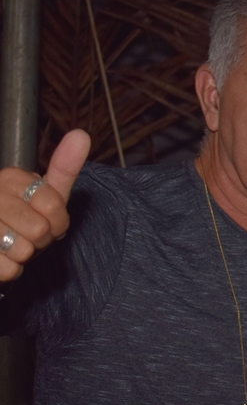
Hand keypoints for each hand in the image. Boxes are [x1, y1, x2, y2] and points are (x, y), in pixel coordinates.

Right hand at [0, 129, 89, 281]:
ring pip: (23, 250)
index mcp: (9, 177)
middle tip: (29, 235)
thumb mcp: (46, 193)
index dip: (58, 222)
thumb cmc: (21, 219)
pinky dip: (11, 270)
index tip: (46, 219)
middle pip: (40, 229)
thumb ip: (63, 168)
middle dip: (42, 240)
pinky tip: (2, 258)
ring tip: (14, 245)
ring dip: (25, 255)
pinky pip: (9, 269)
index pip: (54, 205)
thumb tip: (81, 134)